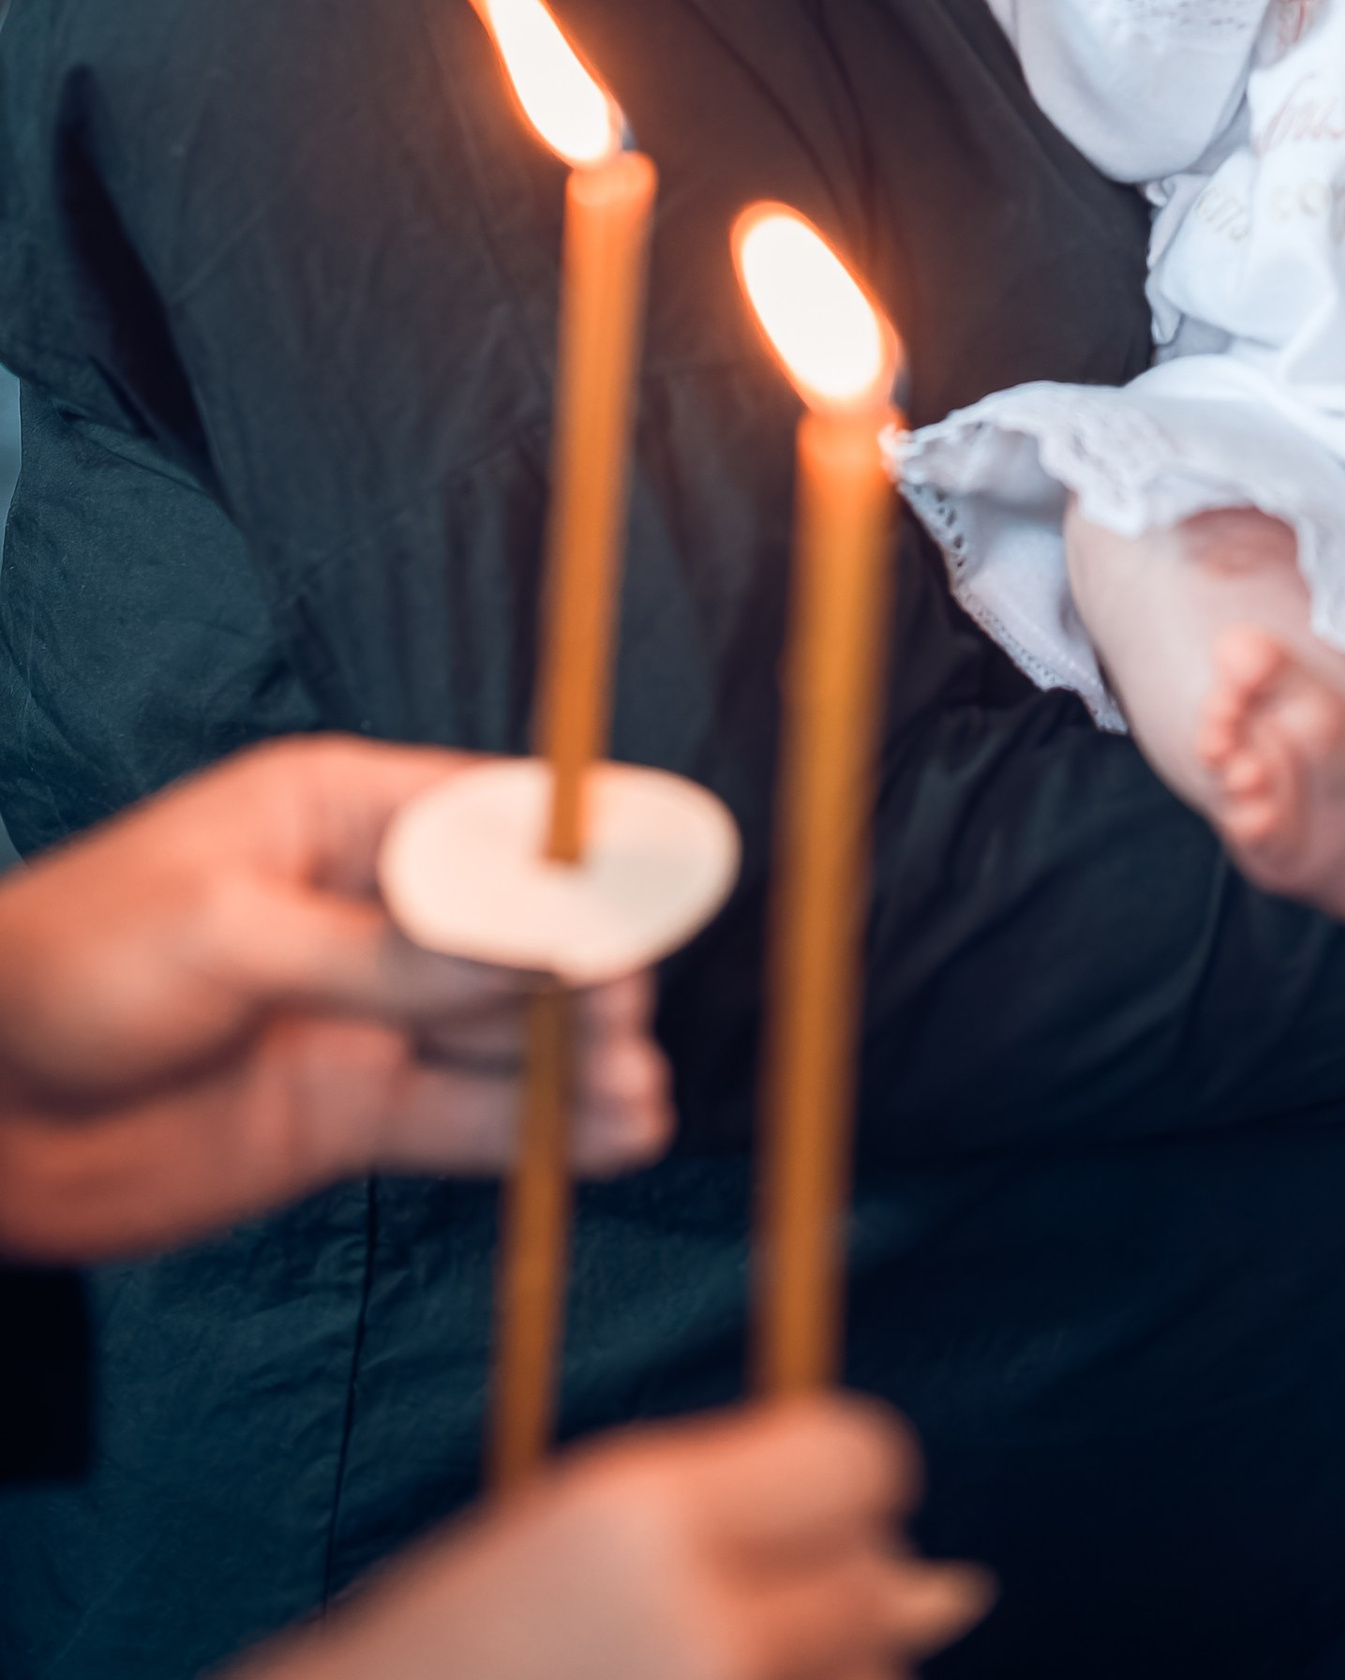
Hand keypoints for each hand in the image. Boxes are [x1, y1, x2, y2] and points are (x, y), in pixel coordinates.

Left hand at [0, 739, 671, 1261]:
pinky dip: (542, 1131)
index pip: (490, 816)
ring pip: (504, 1034)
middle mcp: (371, 912)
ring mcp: (365, 1017)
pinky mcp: (349, 1116)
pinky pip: (466, 1121)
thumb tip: (531, 947)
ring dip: (577, 1057)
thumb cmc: (72, 970)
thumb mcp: (230, 933)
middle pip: (516, 931)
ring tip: (635, 1090)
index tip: (663, 874)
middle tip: (621, 1009)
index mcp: (338, 816)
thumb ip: (385, 952)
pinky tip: (615, 1137)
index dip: (581, 846)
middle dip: (583, 966)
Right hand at [240, 1399, 989, 1679]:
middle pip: (872, 1583)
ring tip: (708, 1667)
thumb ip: (755, 1525)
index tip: (808, 1512)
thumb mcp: (591, 1539)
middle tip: (741, 1615)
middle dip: (836, 1595)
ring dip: (821, 1673)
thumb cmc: (467, 1643)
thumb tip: (968, 1593)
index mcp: (637, 1511)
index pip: (859, 1457)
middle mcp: (688, 1621)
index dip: (849, 1482)